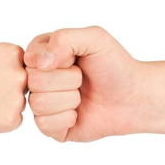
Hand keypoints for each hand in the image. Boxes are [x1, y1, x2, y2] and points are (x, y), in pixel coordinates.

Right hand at [0, 38, 26, 132]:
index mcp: (14, 53)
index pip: (20, 65)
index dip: (1, 73)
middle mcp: (21, 74)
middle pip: (23, 85)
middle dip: (5, 89)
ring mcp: (18, 98)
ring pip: (17, 104)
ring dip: (3, 105)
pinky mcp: (11, 120)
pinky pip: (13, 121)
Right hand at [25, 26, 142, 141]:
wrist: (133, 97)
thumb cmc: (113, 65)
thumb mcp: (95, 38)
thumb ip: (64, 39)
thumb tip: (39, 62)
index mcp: (42, 54)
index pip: (31, 59)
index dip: (59, 62)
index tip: (75, 61)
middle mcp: (37, 78)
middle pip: (34, 82)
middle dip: (67, 81)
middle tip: (82, 80)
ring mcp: (42, 103)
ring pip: (38, 103)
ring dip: (69, 100)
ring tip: (82, 96)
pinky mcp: (49, 126)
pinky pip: (44, 124)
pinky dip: (67, 119)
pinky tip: (78, 114)